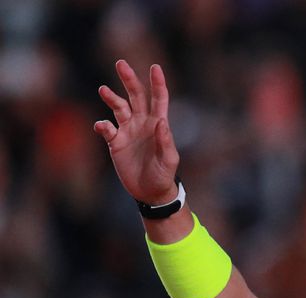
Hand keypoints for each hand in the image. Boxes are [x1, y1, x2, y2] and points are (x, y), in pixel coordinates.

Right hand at [94, 60, 179, 204]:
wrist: (150, 192)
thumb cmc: (164, 175)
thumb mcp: (169, 160)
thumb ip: (165, 141)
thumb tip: (162, 122)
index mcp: (158, 124)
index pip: (159, 99)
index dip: (157, 83)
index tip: (155, 67)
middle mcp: (142, 123)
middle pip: (136, 96)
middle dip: (129, 80)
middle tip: (121, 64)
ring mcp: (128, 131)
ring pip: (118, 107)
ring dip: (111, 98)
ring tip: (103, 90)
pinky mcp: (114, 142)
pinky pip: (106, 128)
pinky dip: (102, 125)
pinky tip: (102, 127)